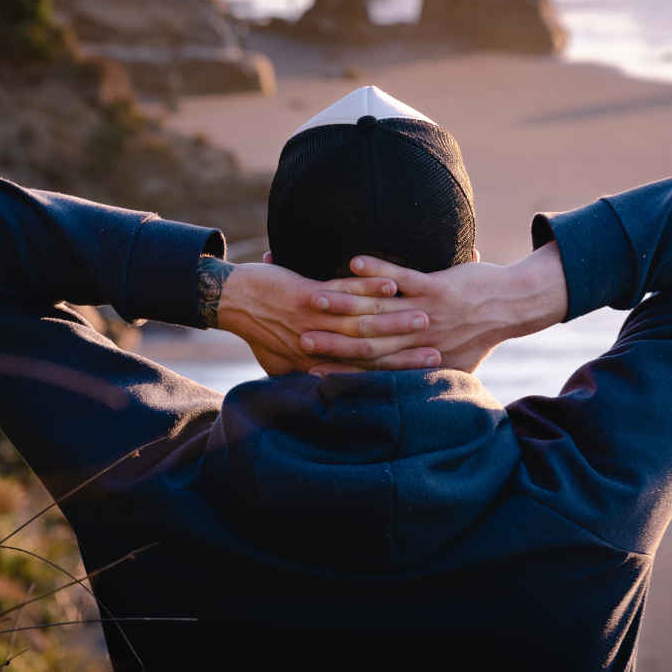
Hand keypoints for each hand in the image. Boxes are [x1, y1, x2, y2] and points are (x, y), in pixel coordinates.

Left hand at [211, 260, 440, 375]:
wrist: (231, 302)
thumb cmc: (258, 330)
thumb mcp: (281, 361)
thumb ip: (302, 374)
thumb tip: (322, 386)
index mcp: (318, 365)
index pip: (366, 373)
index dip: (398, 375)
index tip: (427, 374)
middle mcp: (320, 347)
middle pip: (373, 352)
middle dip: (409, 352)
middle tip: (440, 350)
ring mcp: (315, 322)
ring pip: (364, 322)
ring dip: (398, 319)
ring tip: (428, 317)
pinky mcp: (307, 297)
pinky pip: (345, 292)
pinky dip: (370, 287)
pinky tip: (393, 284)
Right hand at [301, 243, 567, 373]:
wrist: (513, 305)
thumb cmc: (482, 334)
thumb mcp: (456, 363)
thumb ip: (429, 376)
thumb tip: (408, 391)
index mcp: (419, 359)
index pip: (371, 368)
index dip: (339, 369)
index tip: (308, 368)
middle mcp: (419, 341)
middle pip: (366, 343)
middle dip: (329, 340)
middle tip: (297, 337)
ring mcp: (427, 314)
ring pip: (377, 312)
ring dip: (343, 305)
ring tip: (311, 300)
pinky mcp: (436, 288)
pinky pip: (400, 278)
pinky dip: (374, 270)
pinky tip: (350, 262)